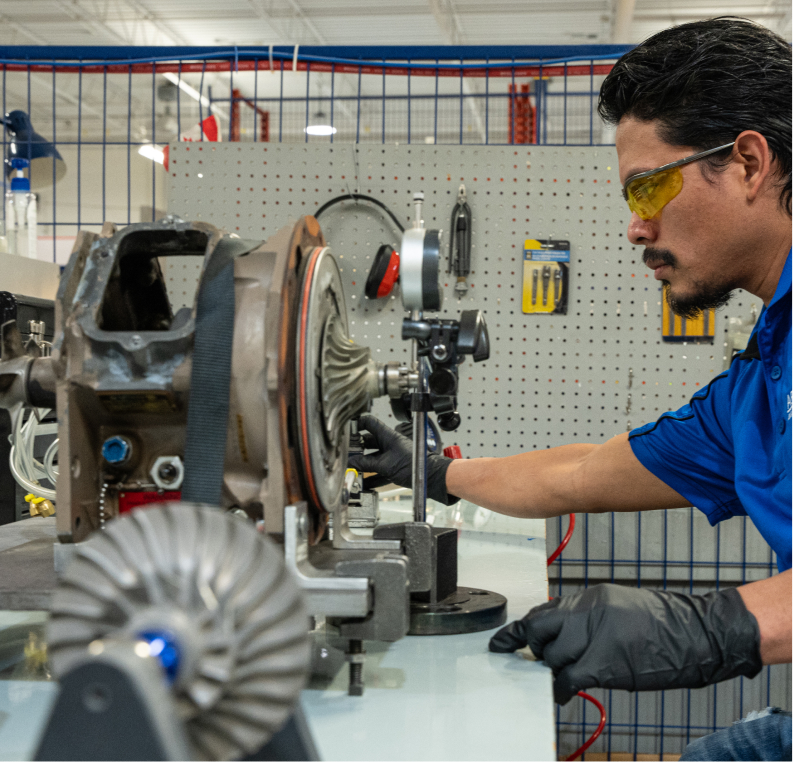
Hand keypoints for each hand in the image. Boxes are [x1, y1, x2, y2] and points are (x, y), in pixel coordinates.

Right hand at [348, 414, 459, 505]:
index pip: (369, 422)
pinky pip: (379, 470)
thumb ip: (367, 464)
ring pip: (373, 457)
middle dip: (356, 448)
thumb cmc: (415, 465)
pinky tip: (365, 483)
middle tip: (346, 455)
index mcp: (388, 436)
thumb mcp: (386, 465)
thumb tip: (352, 463)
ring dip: (363, 464)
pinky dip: (372, 476)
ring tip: (352, 470)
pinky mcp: (394, 467)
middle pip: (368, 441)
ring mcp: (391, 455)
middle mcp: (389, 443)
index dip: (357, 424)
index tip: (346, 431)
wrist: (431, 477)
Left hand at [489, 584, 761, 704]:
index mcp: (590, 597)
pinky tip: (564, 694)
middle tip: (544, 660)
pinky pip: (567, 677)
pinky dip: (562, 688)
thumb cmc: (665, 622)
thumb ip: (587, 616)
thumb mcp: (619, 606)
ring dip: (555, 669)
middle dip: (535, 647)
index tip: (502, 640)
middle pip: (539, 630)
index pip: (543, 610)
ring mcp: (594, 635)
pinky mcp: (604, 662)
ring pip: (551, 656)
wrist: (698, 633)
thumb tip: (560, 632)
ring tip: (569, 674)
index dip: (522, 628)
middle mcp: (586, 610)